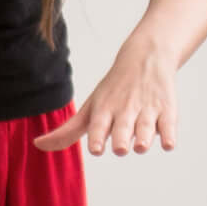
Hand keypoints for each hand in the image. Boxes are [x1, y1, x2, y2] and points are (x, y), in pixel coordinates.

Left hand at [33, 38, 175, 155]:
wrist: (147, 56)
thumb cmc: (113, 89)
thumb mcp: (90, 107)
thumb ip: (67, 132)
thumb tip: (37, 145)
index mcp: (105, 110)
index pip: (99, 126)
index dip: (98, 137)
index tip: (96, 149)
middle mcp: (125, 110)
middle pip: (123, 128)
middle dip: (121, 138)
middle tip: (121, 148)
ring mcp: (147, 110)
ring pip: (146, 128)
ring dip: (144, 138)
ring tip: (141, 146)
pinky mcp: (167, 110)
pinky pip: (169, 124)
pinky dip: (168, 134)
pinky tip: (168, 143)